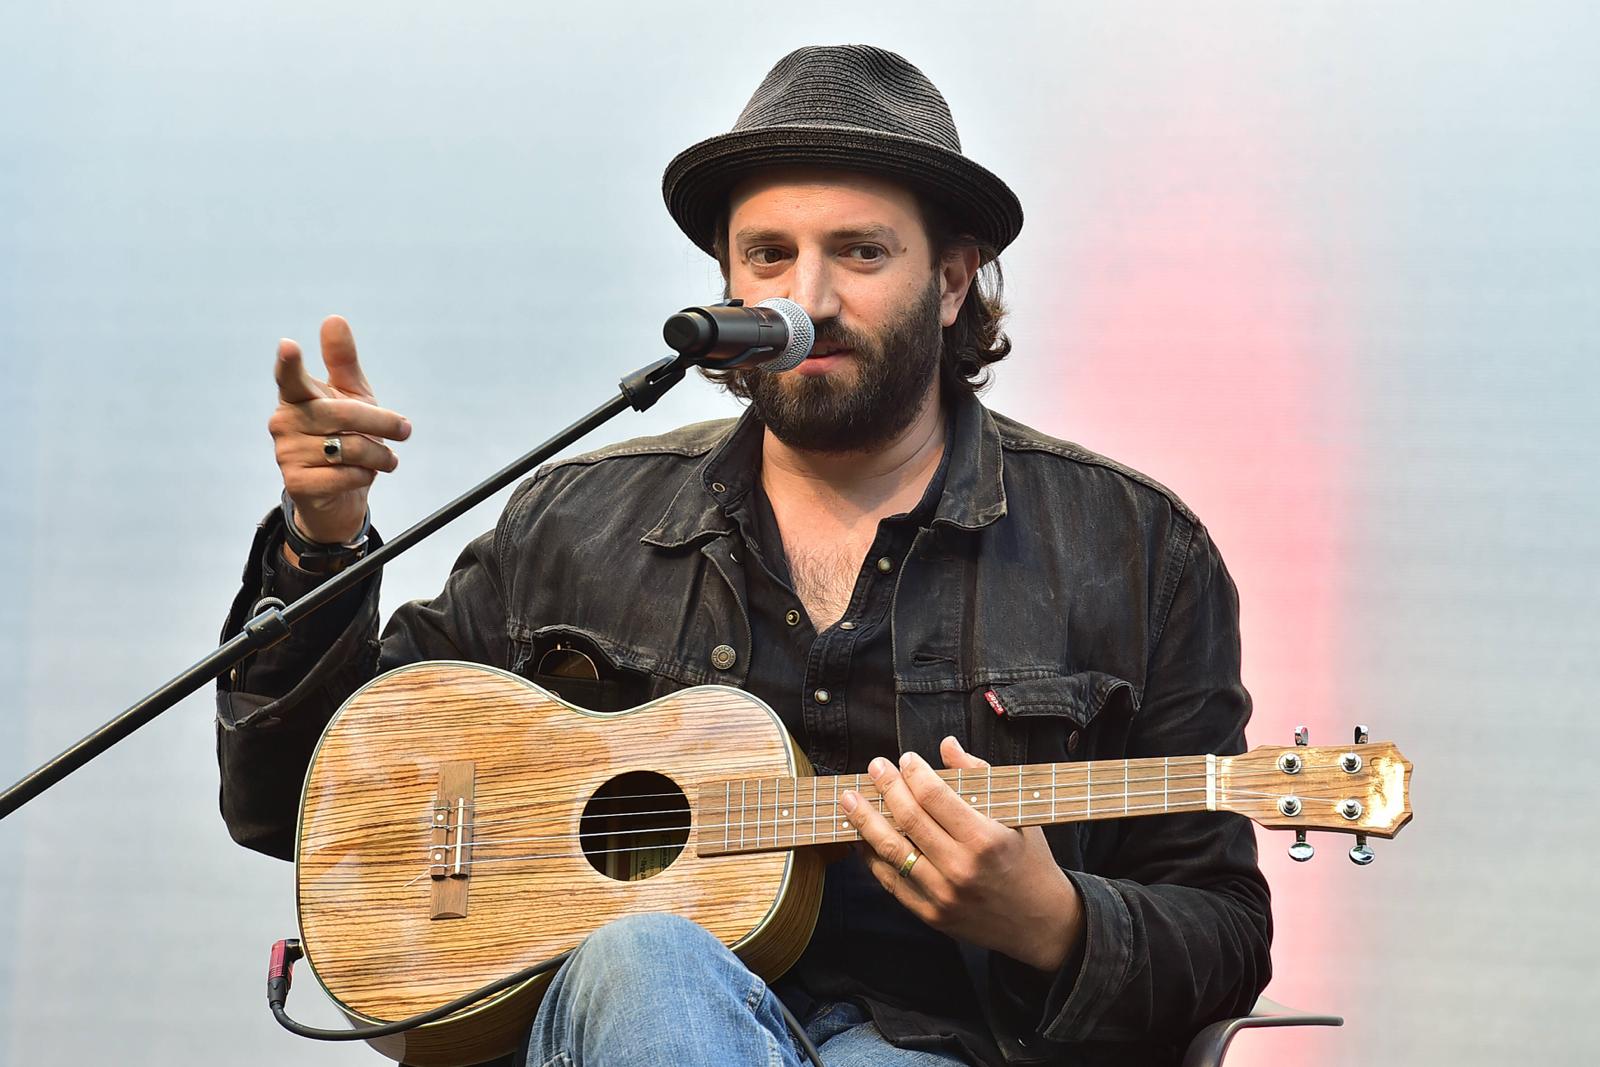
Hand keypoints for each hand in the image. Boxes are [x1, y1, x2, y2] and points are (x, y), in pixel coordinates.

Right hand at [268, 316, 410, 543]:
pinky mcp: (297, 483)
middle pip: (344, 415)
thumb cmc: (346, 435)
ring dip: (379, 455)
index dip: (290, 363)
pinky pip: (346, 475)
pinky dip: (365, 476)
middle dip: (382, 423)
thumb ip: (342, 361)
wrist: (339, 493)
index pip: (290, 377)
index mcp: (297, 396)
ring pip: (350, 447)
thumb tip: (334, 319)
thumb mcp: (352, 396)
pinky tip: (363, 475)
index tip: (289, 345)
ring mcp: (286, 453)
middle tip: (405, 430)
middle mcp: (284, 421)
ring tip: (384, 459)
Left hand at [841, 736, 1084, 971]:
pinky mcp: (931, 915)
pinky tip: (862, 837)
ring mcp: (943, 895)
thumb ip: (978, 777)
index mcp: (985, 839)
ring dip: (865, 821)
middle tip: (873, 767)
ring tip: (850, 799)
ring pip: (891, 851)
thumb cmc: (1029, 861)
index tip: (904, 759)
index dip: (914, 773)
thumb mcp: (1017, 815)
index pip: (935, 797)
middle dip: (886, 788)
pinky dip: (872, 857)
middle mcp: (961, 868)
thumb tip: (947, 745)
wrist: (1040, 922)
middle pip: (909, 819)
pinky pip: (891, 882)